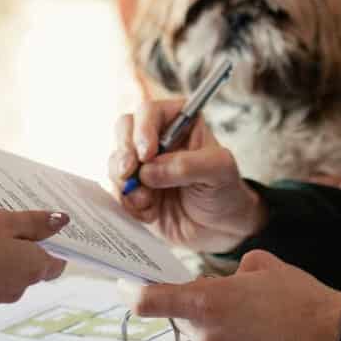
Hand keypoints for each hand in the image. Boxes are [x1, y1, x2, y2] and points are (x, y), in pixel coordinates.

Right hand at [0, 209, 69, 304]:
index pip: (56, 260)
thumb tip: (61, 221)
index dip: (52, 243)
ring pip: (5, 270)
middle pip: (30, 264)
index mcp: (35, 265)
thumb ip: (31, 222)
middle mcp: (21, 285)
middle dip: (20, 246)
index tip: (42, 227)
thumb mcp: (2, 222)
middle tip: (4, 223)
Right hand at [109, 98, 264, 252]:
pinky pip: (116, 190)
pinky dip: (128, 203)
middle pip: (123, 130)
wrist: (220, 229)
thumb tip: (148, 170)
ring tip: (147, 201)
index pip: (150, 111)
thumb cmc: (225, 191)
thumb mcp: (219, 171)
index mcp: (179, 123)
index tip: (147, 154)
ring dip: (125, 182)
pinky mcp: (133, 190)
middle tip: (129, 173)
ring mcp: (142, 165)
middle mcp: (156, 139)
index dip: (143, 129)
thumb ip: (186, 165)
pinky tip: (149, 213)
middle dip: (124, 152)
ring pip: (116, 161)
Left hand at [130, 250, 340, 340]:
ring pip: (203, 337)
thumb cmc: (301, 299)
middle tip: (230, 298)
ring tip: (256, 318)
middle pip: (181, 318)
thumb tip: (223, 282)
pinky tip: (261, 337)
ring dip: (217, 326)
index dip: (131, 292)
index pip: (148, 301)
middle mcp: (206, 335)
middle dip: (196, 306)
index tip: (126, 285)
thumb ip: (230, 271)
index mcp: (206, 302)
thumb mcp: (262, 265)